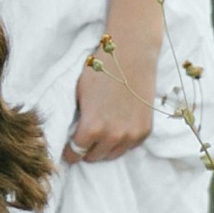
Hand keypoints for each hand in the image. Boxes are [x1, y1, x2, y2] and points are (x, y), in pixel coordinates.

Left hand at [64, 44, 153, 161]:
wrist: (132, 55)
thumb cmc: (101, 70)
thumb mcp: (78, 94)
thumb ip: (76, 119)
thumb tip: (70, 134)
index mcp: (92, 128)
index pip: (75, 153)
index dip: (69, 151)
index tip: (67, 147)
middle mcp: (113, 136)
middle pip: (94, 157)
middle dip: (86, 149)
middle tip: (84, 138)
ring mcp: (131, 135)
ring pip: (112, 155)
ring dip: (104, 148)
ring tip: (100, 134)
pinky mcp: (145, 131)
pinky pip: (129, 146)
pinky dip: (122, 141)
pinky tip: (117, 127)